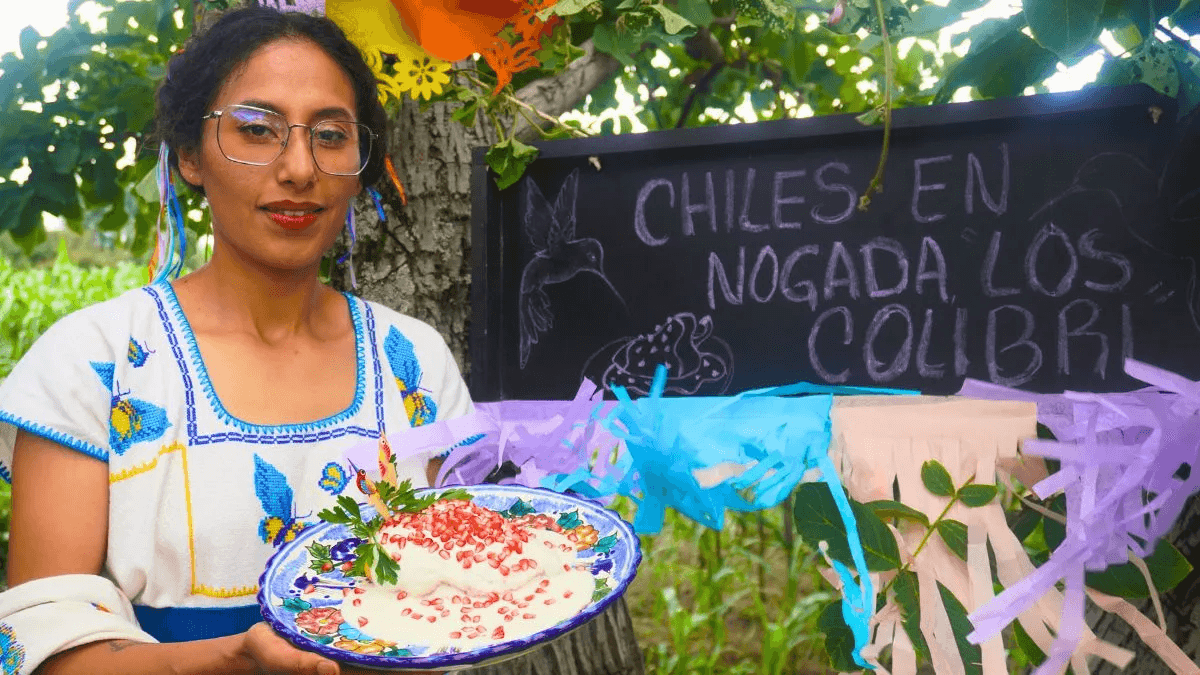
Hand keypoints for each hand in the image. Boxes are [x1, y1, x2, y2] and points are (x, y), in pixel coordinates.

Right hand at [240, 623, 441, 674]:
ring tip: (439, 628)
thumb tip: (331, 672)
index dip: (409, 670)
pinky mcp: (343, 632)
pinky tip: (405, 612)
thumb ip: (304, 665)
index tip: (437, 666)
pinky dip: (387, 626)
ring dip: (406, 640)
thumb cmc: (267, 652)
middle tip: (450, 649)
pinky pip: (370, 630)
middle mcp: (351, 659)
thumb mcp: (282, 658)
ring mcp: (349, 646)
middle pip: (390, 662)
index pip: (383, 672)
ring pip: (384, 646)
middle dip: (417, 658)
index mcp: (343, 668)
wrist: (256, 640)